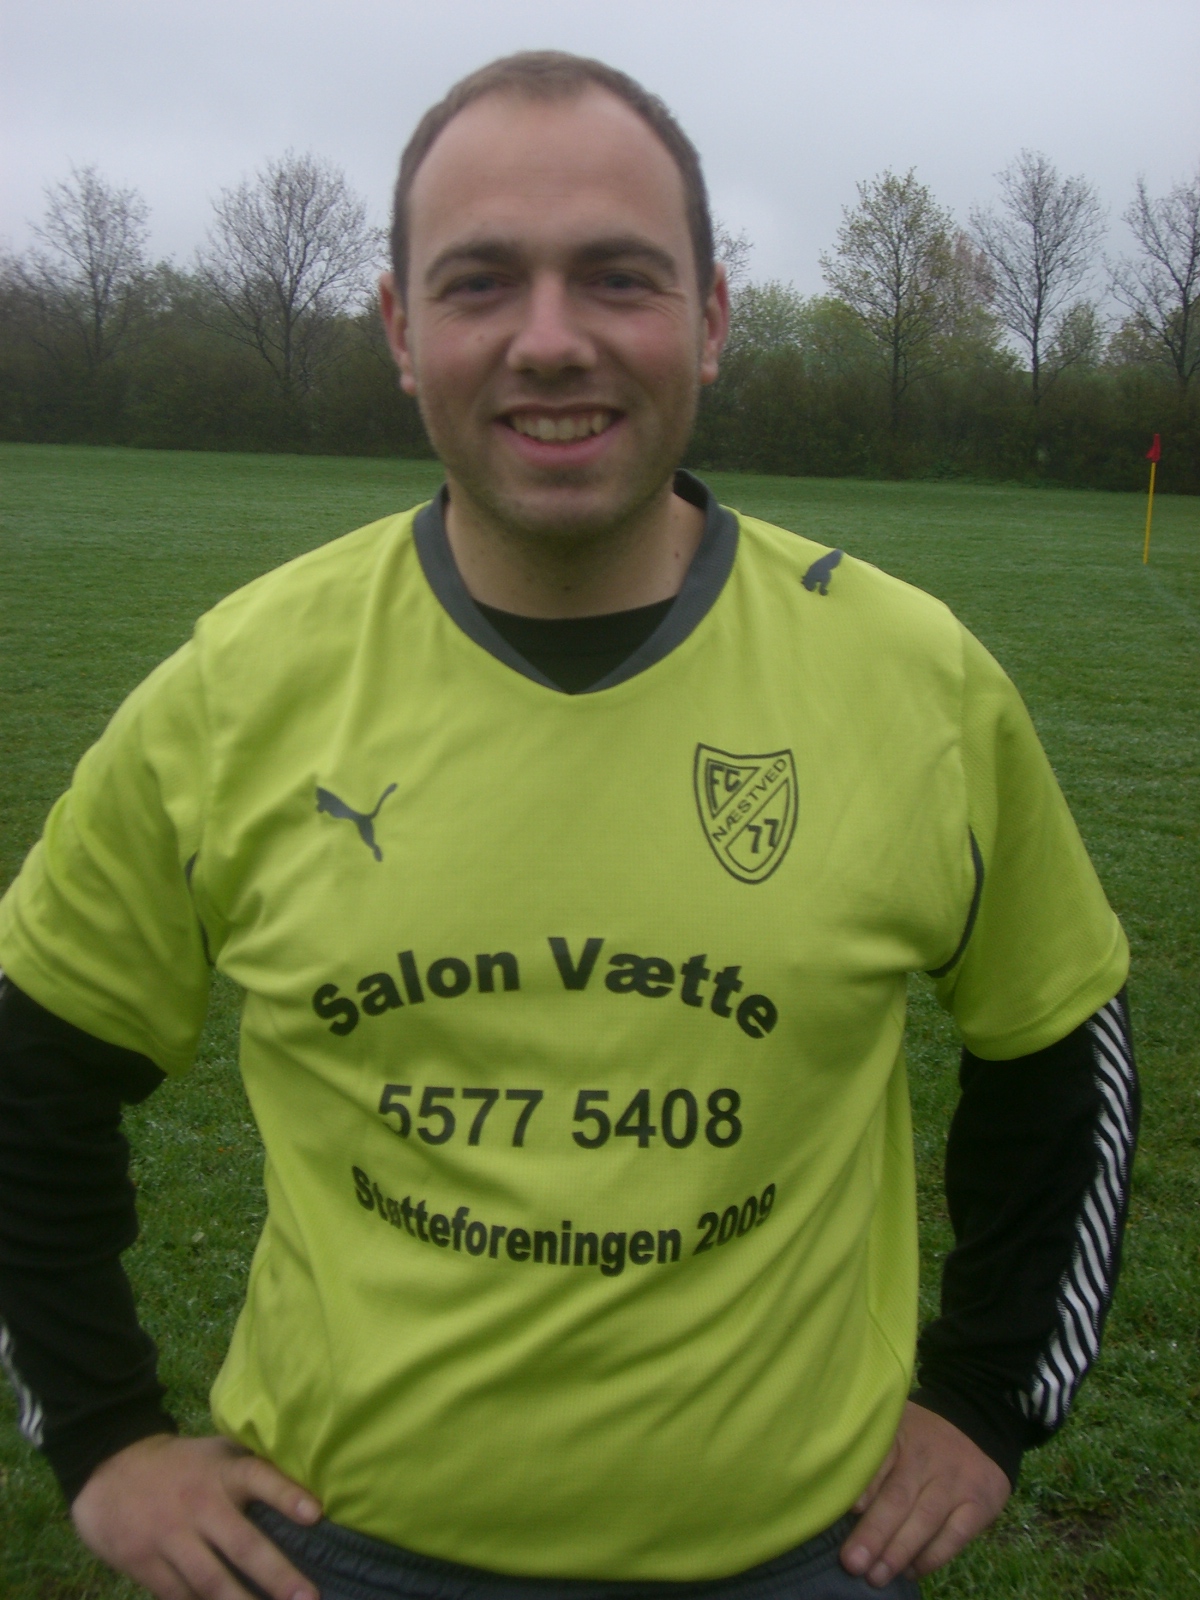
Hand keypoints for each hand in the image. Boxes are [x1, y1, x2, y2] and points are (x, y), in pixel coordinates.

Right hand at [71, 1433, 322, 1599]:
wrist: (110, 1469)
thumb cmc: (182, 1465)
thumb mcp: (217, 1454)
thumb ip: (252, 1471)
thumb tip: (307, 1494)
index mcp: (224, 1472)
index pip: (260, 1478)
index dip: (287, 1495)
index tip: (316, 1514)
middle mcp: (201, 1503)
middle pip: (243, 1543)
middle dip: (277, 1575)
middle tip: (308, 1599)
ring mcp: (171, 1535)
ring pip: (211, 1581)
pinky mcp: (144, 1562)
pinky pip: (179, 1596)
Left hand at [840, 1402, 1009, 1587]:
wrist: (978, 1429)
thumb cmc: (918, 1439)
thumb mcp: (892, 1431)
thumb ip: (867, 1459)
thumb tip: (833, 1498)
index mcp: (900, 1434)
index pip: (879, 1459)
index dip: (864, 1485)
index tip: (849, 1509)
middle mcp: (928, 1456)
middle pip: (899, 1496)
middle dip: (875, 1532)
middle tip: (852, 1562)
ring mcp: (956, 1480)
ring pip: (926, 1519)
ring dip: (899, 1552)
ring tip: (875, 1576)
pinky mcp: (978, 1504)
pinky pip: (954, 1536)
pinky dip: (931, 1557)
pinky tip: (910, 1571)